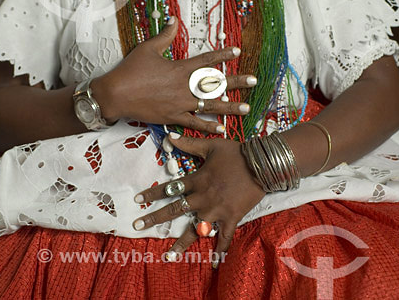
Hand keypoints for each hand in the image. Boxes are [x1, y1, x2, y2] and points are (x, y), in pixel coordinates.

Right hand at [93, 17, 256, 133]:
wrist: (116, 95)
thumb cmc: (130, 71)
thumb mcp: (147, 49)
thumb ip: (164, 36)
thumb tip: (173, 20)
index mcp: (179, 69)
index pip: (206, 60)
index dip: (222, 55)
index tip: (237, 52)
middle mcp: (184, 87)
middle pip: (215, 84)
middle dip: (236, 82)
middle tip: (253, 80)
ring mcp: (180, 103)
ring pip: (210, 105)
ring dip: (229, 106)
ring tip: (246, 108)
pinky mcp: (173, 117)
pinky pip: (194, 123)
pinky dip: (208, 126)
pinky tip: (222, 128)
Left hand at [132, 133, 265, 266]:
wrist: (261, 164)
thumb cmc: (236, 153)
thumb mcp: (211, 145)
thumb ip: (189, 143)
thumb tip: (169, 136)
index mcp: (197, 180)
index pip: (169, 188)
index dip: (152, 193)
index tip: (137, 200)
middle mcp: (203, 197)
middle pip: (174, 210)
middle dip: (155, 218)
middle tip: (137, 226)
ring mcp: (217, 210)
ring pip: (196, 229)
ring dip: (182, 243)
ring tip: (169, 256)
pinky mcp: (232, 217)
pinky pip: (225, 237)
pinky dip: (220, 250)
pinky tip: (215, 263)